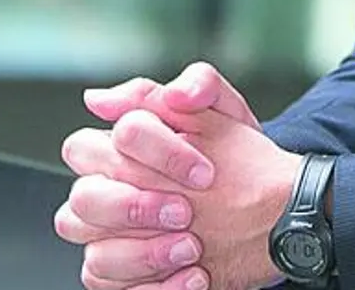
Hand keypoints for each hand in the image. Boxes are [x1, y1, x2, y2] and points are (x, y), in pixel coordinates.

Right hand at [57, 65, 289, 289]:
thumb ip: (191, 86)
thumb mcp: (227, 113)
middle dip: (136, 208)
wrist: (271, 208)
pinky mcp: (124, 278)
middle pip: (83, 199)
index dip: (153, 155)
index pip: (95, 143)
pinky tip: (194, 276)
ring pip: (95, 253)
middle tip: (186, 212)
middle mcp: (107, 193)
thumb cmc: (239, 157)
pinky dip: (157, 288)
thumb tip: (115, 94)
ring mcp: (110, 238)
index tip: (204, 171)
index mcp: (120, 149)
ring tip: (194, 249)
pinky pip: (113, 289)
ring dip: (146, 255)